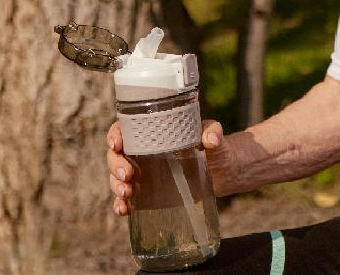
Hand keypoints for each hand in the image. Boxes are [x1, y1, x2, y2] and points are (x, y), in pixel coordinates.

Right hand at [108, 118, 225, 215]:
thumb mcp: (214, 134)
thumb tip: (211, 140)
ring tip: (126, 194)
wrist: (225, 171)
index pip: (125, 129)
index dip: (115, 135)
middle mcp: (143, 152)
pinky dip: (121, 204)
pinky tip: (123, 210)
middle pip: (117, 156)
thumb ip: (213, 131)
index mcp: (152, 132)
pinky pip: (128, 199)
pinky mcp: (149, 194)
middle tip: (127, 175)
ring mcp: (144, 174)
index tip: (117, 145)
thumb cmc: (216, 146)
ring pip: (118, 178)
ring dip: (116, 186)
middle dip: (116, 166)